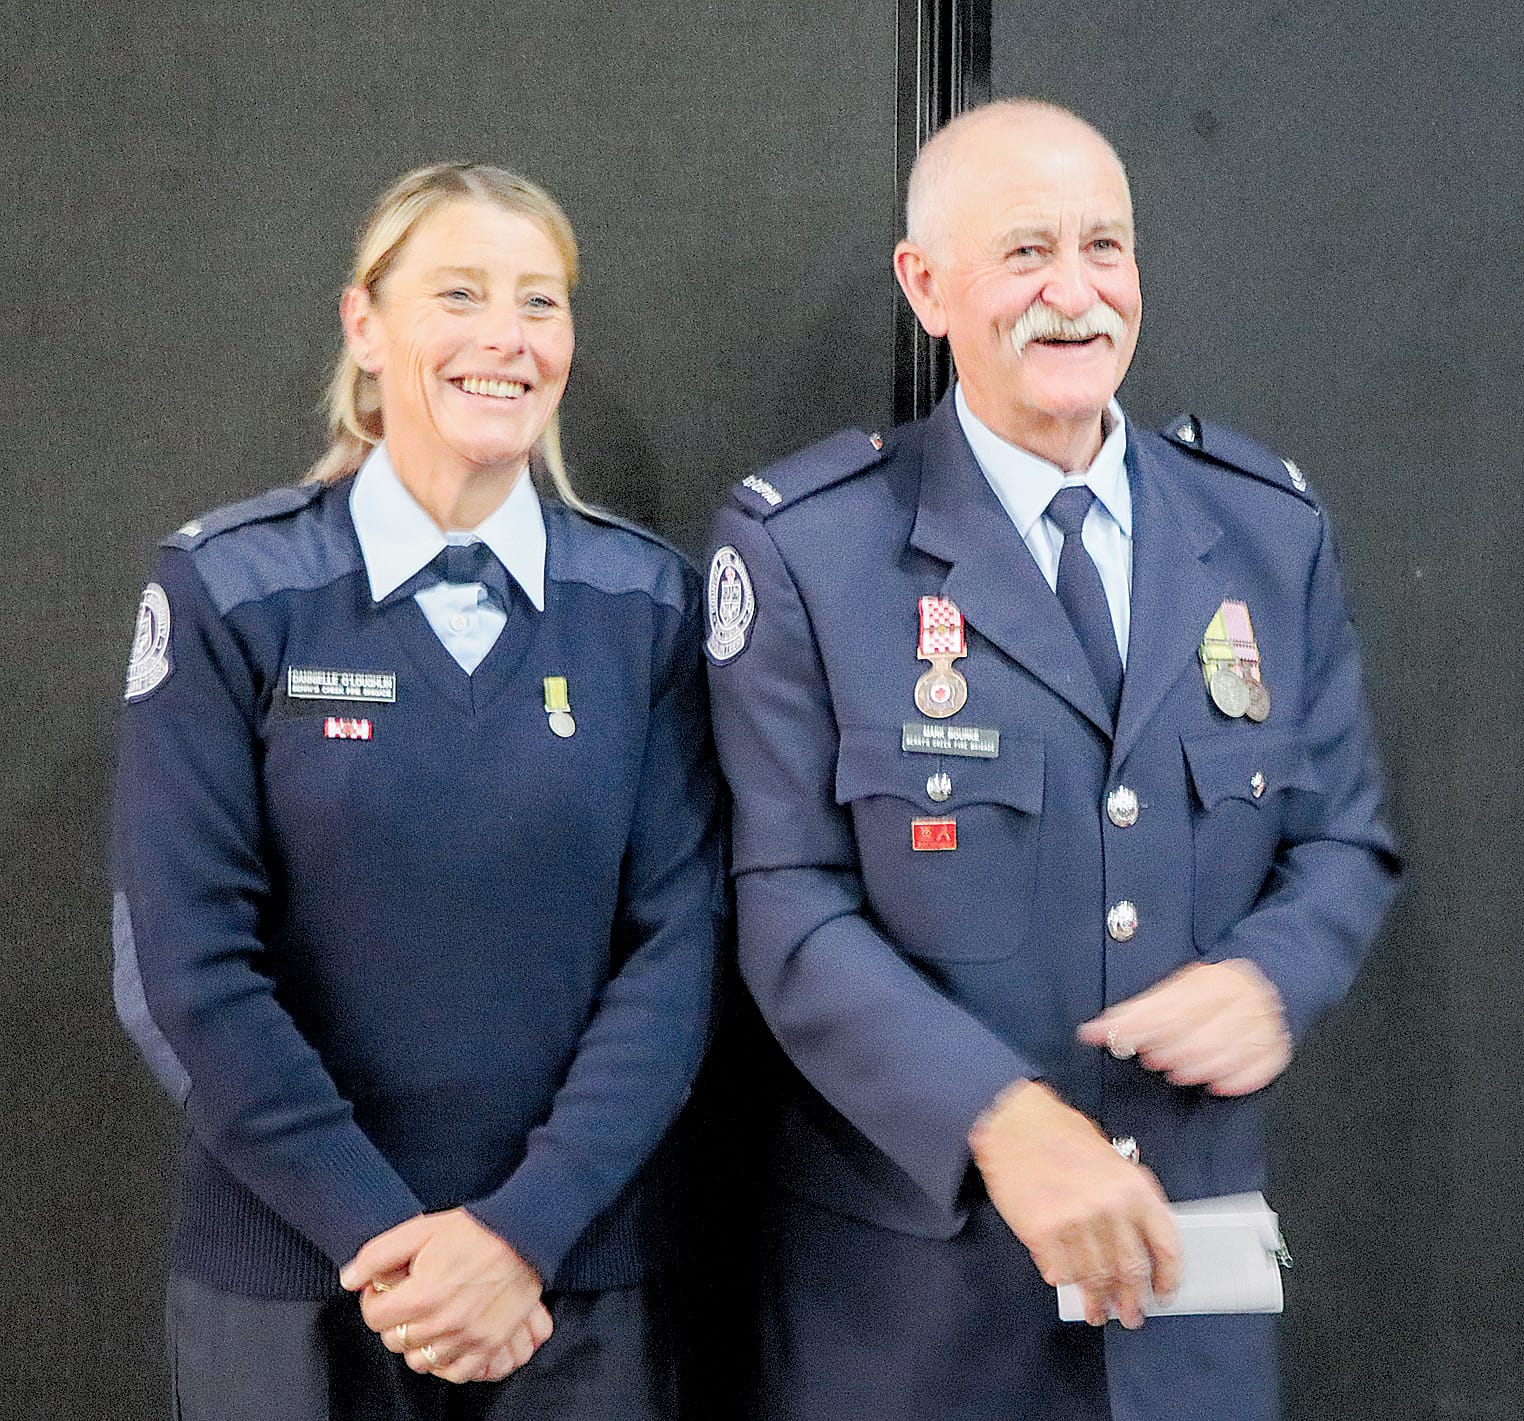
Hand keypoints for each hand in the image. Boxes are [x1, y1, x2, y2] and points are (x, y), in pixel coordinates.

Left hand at [340, 1209, 549, 1382]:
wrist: (524, 1235)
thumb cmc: (474, 1230)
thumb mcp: (420, 1230)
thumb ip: (377, 1255)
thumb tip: (348, 1280)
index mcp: (422, 1295)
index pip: (374, 1318)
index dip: (374, 1300)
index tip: (385, 1289)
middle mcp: (443, 1322)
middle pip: (394, 1341)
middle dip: (394, 1320)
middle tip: (407, 1300)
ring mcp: (467, 1337)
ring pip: (420, 1361)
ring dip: (418, 1341)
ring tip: (428, 1317)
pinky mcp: (489, 1344)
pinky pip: (455, 1372)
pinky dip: (446, 1361)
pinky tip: (447, 1337)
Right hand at [970, 1081, 1180, 1327]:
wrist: (1011, 1122)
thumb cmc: (1056, 1132)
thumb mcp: (1108, 1154)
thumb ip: (1126, 1195)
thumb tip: (1137, 1237)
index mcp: (1132, 1187)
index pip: (1165, 1245)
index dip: (1168, 1277)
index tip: (1163, 1292)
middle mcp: (1107, 1208)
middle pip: (1130, 1271)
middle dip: (1132, 1301)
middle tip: (1130, 1314)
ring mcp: (1074, 1222)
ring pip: (1095, 1279)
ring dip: (1098, 1301)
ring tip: (1097, 1310)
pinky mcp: (1041, 1232)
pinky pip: (1059, 1272)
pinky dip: (1064, 1280)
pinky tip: (1066, 1281)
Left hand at [1078, 959, 1290, 1095]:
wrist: (1270, 982)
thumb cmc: (1213, 989)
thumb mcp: (1178, 987)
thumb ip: (1141, 1010)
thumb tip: (1093, 1031)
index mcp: (1214, 980)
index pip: (1170, 1009)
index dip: (1139, 1028)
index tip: (1114, 1037)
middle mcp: (1241, 1001)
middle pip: (1198, 1037)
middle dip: (1169, 1051)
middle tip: (1151, 1058)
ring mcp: (1263, 1026)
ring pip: (1224, 1056)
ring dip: (1194, 1068)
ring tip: (1176, 1070)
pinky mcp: (1276, 1050)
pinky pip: (1254, 1072)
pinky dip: (1231, 1080)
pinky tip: (1213, 1083)